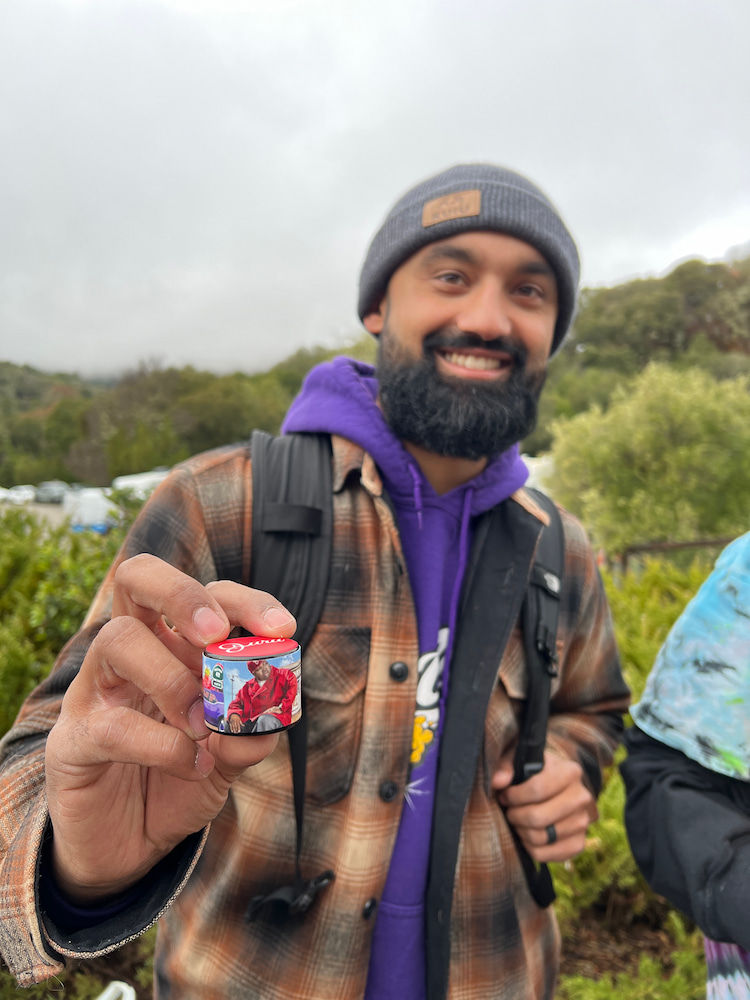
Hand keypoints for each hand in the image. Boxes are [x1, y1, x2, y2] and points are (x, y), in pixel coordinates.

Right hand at [45, 554, 295, 903]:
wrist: (127, 846)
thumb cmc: (178, 781)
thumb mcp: (227, 755)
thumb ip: (249, 733)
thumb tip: (268, 719)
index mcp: (172, 644)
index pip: (205, 593)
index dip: (244, 599)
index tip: (283, 626)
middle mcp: (129, 653)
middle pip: (138, 578)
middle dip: (184, 594)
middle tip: (216, 634)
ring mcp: (94, 691)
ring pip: (118, 640)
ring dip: (172, 679)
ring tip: (203, 725)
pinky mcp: (71, 741)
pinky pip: (111, 725)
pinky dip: (162, 745)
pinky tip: (191, 765)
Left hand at [491, 750, 597, 862]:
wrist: (554, 788)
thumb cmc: (532, 771)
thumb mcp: (519, 759)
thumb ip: (506, 766)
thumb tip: (498, 781)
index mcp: (569, 771)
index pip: (537, 789)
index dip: (513, 796)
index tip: (504, 795)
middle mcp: (581, 797)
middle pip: (537, 817)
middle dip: (515, 815)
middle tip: (509, 810)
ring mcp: (582, 822)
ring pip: (539, 837)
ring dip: (521, 831)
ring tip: (518, 820)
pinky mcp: (578, 844)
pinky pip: (545, 855)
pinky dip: (529, 847)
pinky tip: (527, 834)